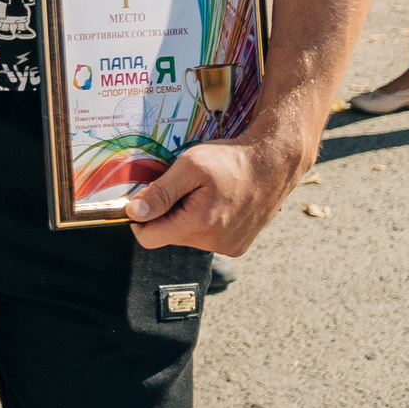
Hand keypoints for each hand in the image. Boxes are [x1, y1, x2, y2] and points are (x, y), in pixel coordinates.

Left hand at [123, 126, 307, 253]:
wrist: (275, 162)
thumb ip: (160, 192)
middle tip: (182, 188)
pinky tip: (217, 203)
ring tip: (204, 193)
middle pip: (167, 236)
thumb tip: (133, 213)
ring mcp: (229, 247)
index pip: (148, 238)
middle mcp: (215, 243)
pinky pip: (206, 239)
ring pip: (187, 237)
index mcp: (199, 225)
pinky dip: (204, 223)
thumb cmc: (231, 160)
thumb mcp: (189, 166)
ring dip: (186, 218)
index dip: (140, 217)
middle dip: (167, 214)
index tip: (145, 197)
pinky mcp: (238, 246)